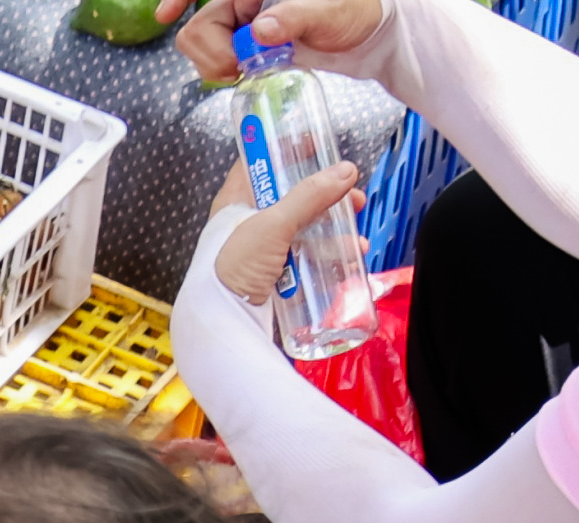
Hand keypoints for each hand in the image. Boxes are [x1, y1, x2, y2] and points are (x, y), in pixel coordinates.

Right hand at [162, 0, 385, 81]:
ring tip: (246, 70)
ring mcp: (242, 16)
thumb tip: (259, 31)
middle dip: (210, 48)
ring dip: (215, 61)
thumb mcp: (332, 14)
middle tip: (237, 68)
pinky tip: (241, 70)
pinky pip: (212, 50)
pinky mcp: (242, 36)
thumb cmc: (356, 12)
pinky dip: (219, 65)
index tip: (166, 15)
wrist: (365, 34)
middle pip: (202, 20)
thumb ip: (296, 18)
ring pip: (200, 38)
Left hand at [205, 159, 368, 302]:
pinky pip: (303, 254)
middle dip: (325, 195)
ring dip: (333, 226)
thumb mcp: (272, 225)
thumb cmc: (232, 269)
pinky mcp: (271, 272)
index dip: (285, 149)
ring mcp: (259, 247)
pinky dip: (326, 252)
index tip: (316, 144)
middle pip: (290, 195)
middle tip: (352, 197)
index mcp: (234, 200)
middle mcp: (245, 221)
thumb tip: (344, 171)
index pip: (259, 162)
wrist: (222, 323)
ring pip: (302, 226)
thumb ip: (309, 197)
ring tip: (356, 231)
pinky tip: (349, 255)